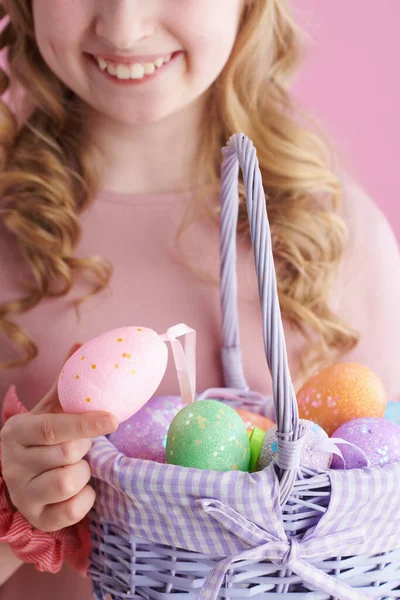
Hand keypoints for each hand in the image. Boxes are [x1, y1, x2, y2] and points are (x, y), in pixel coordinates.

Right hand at [0, 344, 117, 531]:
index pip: (53, 427)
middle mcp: (13, 463)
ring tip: (79, 466)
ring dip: (85, 473)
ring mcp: (22, 493)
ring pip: (69, 482)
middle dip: (86, 447)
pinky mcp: (37, 518)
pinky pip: (73, 510)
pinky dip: (86, 498)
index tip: (114, 419)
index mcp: (17, 431)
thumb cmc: (42, 438)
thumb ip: (65, 382)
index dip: (86, 423)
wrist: (21, 479)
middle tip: (86, 445)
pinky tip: (82, 489)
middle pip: (66, 453)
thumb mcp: (49, 410)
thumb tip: (81, 344)